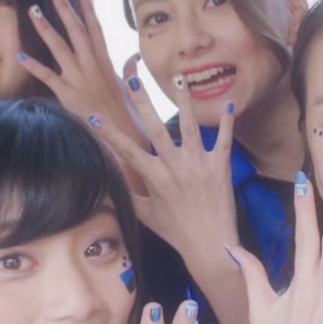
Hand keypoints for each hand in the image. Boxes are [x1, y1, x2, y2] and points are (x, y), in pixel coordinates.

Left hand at [16, 0, 144, 150]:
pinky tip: (20, 53)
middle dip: (66, 9)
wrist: (124, 136)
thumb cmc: (128, 114)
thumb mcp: (130, 88)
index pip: (96, 31)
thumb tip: (134, 57)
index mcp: (106, 63)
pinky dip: (33, 65)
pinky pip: (47, 77)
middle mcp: (93, 66)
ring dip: (46, 28)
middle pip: (77, 31)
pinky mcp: (68, 95)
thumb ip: (129, 70)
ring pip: (60, 48)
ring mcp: (80, 79)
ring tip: (34, 9)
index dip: (89, 10)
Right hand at [90, 75, 235, 265]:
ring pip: (189, 125)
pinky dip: (227, 121)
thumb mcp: (145, 215)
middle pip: (155, 127)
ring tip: (179, 78)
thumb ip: (128, 195)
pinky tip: (228, 103)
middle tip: (133, 78)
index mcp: (154, 177)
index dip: (108, 133)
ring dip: (183, 100)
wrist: (210, 244)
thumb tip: (107, 186)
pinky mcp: (221, 166)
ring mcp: (198, 164)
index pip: (126, 149)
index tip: (94, 115)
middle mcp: (174, 166)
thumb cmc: (175, 231)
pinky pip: (224, 139)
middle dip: (142, 102)